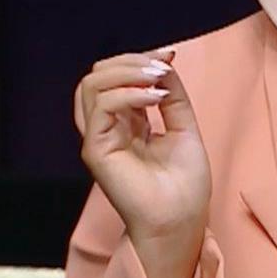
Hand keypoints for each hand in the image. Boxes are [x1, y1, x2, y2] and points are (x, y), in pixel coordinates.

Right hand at [74, 49, 212, 262]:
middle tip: (163, 66)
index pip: (113, 78)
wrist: (182, 221)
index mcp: (123, 124)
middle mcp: (105, 129)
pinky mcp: (96, 151)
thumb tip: (165, 63)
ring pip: (91, 85)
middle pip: (97, 76)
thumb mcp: (183, 128)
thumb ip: (172, 96)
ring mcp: (97, 139)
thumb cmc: (184, 186)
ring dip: (128, 72)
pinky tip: (156, 98)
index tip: (170, 56)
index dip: (137, 60)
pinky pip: (101, 106)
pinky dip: (128, 93)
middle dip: (130, 61)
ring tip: (159, 80)